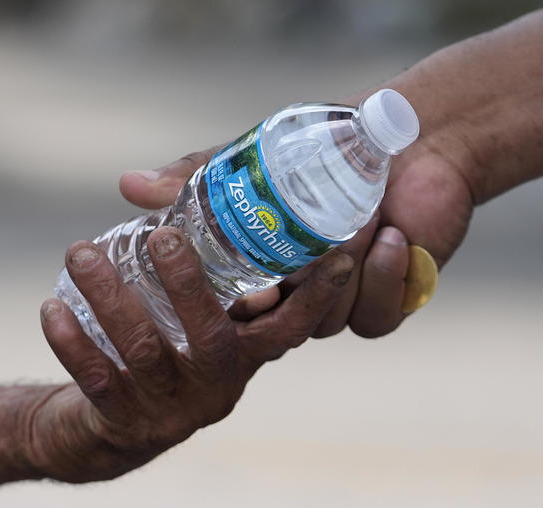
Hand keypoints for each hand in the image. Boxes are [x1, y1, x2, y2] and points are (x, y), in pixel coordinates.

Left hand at [34, 227, 352, 482]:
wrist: (100, 433)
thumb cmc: (152, 345)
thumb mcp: (177, 303)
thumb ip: (176, 243)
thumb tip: (137, 183)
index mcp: (243, 353)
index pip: (289, 326)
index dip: (317, 294)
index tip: (336, 252)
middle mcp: (218, 386)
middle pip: (215, 340)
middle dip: (189, 285)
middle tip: (161, 235)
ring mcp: (173, 411)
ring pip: (145, 354)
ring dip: (109, 297)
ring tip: (78, 251)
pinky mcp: (125, 426)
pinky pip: (99, 382)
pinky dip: (72, 342)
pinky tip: (51, 307)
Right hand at [119, 138, 472, 337]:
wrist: (414, 143)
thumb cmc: (326, 154)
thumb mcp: (250, 164)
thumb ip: (192, 180)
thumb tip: (127, 184)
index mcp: (255, 276)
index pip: (230, 312)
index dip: (231, 311)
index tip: (247, 291)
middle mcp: (292, 300)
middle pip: (276, 328)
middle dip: (284, 300)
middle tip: (288, 272)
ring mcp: (337, 307)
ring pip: (327, 322)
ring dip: (345, 273)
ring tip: (364, 219)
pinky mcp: (384, 305)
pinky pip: (375, 317)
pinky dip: (386, 276)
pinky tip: (393, 237)